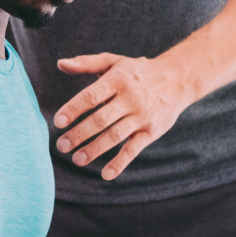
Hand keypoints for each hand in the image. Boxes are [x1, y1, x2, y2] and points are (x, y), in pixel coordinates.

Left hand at [53, 53, 191, 180]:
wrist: (177, 79)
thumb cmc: (137, 72)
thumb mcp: (114, 62)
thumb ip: (86, 63)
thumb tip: (60, 64)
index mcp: (118, 79)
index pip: (91, 96)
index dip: (74, 109)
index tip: (58, 122)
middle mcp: (130, 98)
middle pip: (101, 119)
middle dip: (79, 134)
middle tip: (61, 146)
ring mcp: (142, 116)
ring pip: (115, 136)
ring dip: (95, 149)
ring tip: (77, 159)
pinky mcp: (151, 131)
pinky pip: (134, 149)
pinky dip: (120, 162)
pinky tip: (106, 174)